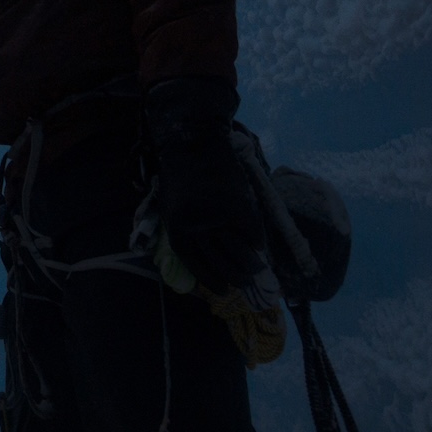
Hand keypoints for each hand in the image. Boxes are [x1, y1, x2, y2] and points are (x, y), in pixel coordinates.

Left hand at [145, 76, 268, 292]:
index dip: (209, 279)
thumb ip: (185, 229)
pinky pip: (253, 232)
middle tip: (244, 283)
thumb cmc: (180, 174)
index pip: (195, 263)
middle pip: (219, 262)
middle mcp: (198, 227)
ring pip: (238, 252)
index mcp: (178, 228)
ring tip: (255, 271)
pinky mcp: (239, 207)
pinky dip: (258, 240)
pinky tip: (260, 245)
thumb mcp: (172, 205)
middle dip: (233, 276)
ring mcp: (219, 217)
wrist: (194, 141)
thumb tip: (203, 254)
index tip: (223, 290)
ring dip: (249, 264)